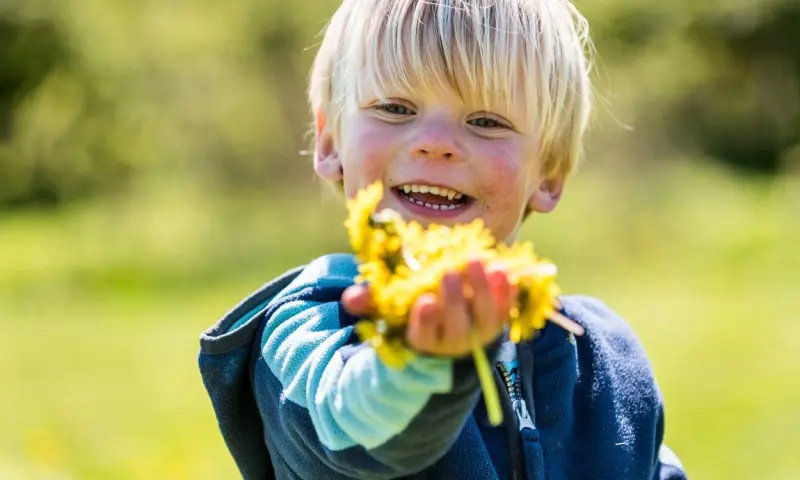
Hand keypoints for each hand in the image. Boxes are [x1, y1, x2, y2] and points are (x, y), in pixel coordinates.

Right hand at [342, 260, 514, 357]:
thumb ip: (369, 303)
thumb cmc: (412, 313)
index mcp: (424, 342)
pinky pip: (505, 309)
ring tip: (476, 261)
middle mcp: (453, 343)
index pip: (423, 336)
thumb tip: (352, 298)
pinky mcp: (498, 322)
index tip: (424, 301)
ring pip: (485, 318)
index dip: (425, 321)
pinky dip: (506, 291)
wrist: (450, 329)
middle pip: (456, 326)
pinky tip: (502, 269)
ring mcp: (479, 334)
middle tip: (449, 272)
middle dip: (453, 299)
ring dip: (482, 290)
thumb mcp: (387, 310)